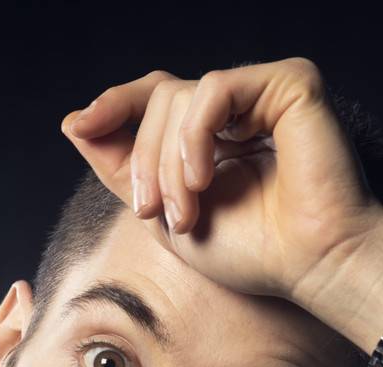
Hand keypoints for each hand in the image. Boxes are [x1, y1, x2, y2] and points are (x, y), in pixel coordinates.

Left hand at [59, 58, 382, 304]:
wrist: (310, 267)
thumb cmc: (254, 252)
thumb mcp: (164, 215)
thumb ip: (121, 169)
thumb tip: (72, 122)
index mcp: (216, 132)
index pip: (155, 98)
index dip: (115, 106)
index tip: (79, 124)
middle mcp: (241, 106)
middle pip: (159, 99)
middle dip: (144, 159)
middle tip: (155, 213)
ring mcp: (266, 92)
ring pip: (179, 95)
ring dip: (168, 161)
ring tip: (186, 210)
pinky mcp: (291, 83)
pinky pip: (215, 89)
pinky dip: (196, 136)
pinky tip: (205, 178)